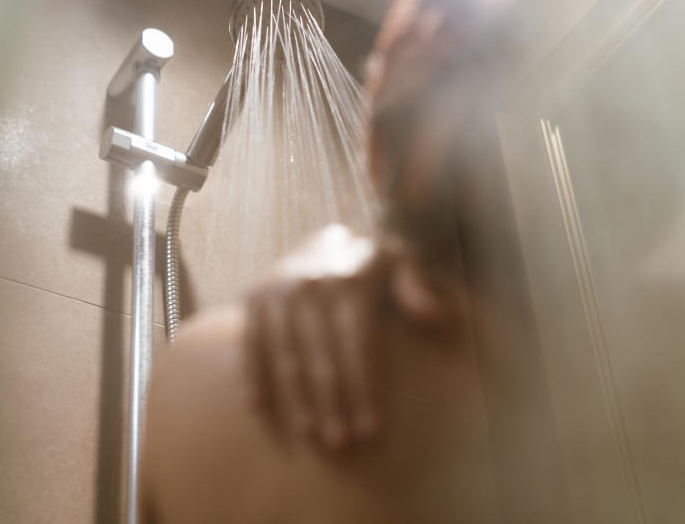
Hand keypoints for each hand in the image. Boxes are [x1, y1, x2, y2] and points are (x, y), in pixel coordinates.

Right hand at [243, 224, 448, 448]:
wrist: (324, 243)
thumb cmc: (371, 267)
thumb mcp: (401, 262)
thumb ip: (416, 285)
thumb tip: (435, 315)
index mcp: (350, 279)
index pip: (358, 344)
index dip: (364, 388)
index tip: (370, 428)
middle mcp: (311, 283)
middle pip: (322, 355)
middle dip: (332, 401)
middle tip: (340, 442)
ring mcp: (278, 290)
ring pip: (287, 353)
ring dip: (296, 397)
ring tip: (309, 432)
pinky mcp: (253, 298)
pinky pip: (250, 341)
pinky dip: (251, 372)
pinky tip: (256, 405)